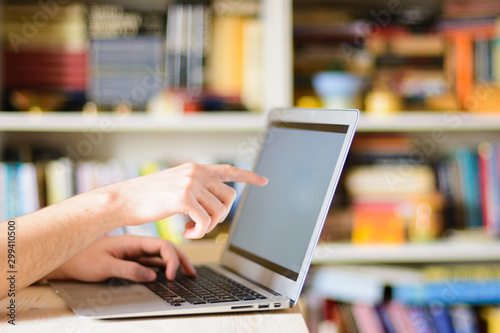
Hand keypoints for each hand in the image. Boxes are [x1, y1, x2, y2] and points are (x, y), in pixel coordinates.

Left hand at [45, 235, 194, 281]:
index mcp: (132, 241)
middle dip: (181, 259)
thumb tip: (153, 276)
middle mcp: (136, 245)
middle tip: (192, 273)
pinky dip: (163, 268)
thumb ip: (129, 270)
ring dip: (174, 263)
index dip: (172, 260)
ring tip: (186, 273)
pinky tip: (169, 275)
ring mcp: (133, 252)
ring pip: (160, 256)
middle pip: (165, 249)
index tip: (171, 276)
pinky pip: (151, 263)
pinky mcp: (129, 260)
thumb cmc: (82, 259)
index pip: (161, 246)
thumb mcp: (105, 266)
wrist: (65, 259)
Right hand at [104, 163, 267, 238]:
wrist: (123, 200)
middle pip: (229, 198)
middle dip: (222, 216)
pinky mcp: (183, 198)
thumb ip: (194, 187)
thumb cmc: (146, 197)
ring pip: (218, 212)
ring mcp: (190, 184)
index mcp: (195, 169)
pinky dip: (198, 233)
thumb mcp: (174, 184)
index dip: (248, 176)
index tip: (264, 180)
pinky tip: (186, 233)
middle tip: (204, 224)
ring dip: (207, 227)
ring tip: (191, 229)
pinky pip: (204, 222)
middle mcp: (196, 173)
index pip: (228, 170)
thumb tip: (213, 201)